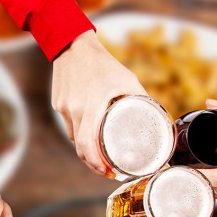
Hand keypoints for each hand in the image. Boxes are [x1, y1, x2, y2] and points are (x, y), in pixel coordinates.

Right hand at [52, 30, 147, 175]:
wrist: (72, 44)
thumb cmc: (102, 62)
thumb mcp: (127, 79)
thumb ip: (141, 97)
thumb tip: (157, 116)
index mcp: (90, 107)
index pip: (88, 146)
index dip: (97, 164)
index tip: (108, 171)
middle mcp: (73, 110)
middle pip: (80, 148)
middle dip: (93, 164)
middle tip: (107, 171)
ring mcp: (63, 108)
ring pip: (73, 138)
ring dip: (86, 151)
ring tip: (100, 158)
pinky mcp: (59, 104)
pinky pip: (69, 125)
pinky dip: (80, 134)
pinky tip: (89, 136)